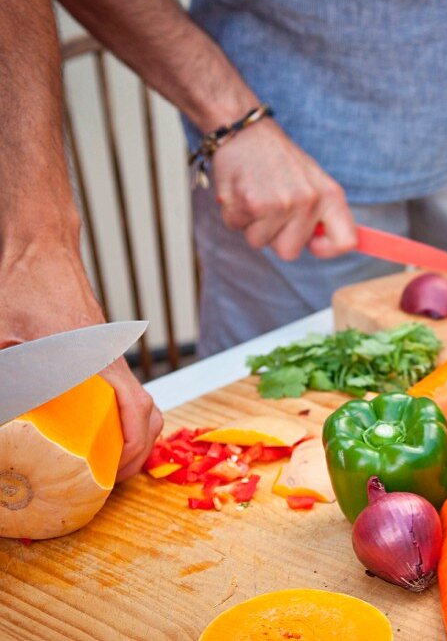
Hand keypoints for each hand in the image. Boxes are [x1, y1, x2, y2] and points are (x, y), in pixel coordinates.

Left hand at [0, 244, 161, 481]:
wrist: (42, 250)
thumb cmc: (24, 285)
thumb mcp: (3, 333)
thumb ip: (6, 368)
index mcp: (95, 359)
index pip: (135, 407)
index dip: (133, 445)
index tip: (119, 471)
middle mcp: (111, 360)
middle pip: (150, 412)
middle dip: (141, 450)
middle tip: (115, 479)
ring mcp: (111, 356)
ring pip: (143, 403)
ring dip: (137, 435)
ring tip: (113, 462)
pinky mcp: (103, 354)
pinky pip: (127, 392)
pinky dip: (127, 417)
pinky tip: (100, 431)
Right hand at [212, 120, 356, 260]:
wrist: (247, 132)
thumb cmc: (280, 161)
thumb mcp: (314, 182)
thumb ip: (322, 214)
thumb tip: (322, 245)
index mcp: (331, 196)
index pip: (345, 241)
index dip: (327, 249)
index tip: (312, 244)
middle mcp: (309, 201)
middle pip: (289, 252)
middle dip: (274, 236)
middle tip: (271, 208)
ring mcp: (281, 203)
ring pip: (259, 242)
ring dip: (251, 224)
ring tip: (256, 196)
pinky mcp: (252, 203)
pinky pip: (236, 228)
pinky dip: (234, 214)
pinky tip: (241, 192)